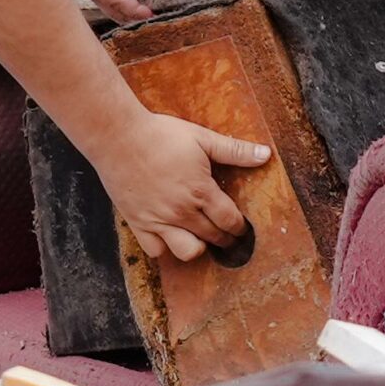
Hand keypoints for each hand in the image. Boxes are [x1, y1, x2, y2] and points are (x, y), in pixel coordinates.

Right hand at [91, 109, 267, 262]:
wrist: (118, 137)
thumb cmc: (160, 135)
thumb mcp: (202, 138)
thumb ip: (235, 150)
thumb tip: (266, 155)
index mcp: (201, 191)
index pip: (229, 219)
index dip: (239, 226)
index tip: (242, 228)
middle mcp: (182, 211)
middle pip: (213, 236)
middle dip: (225, 238)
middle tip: (228, 235)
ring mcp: (159, 220)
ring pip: (187, 251)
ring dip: (199, 247)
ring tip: (201, 237)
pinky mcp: (138, 223)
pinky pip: (156, 251)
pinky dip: (164, 248)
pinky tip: (170, 236)